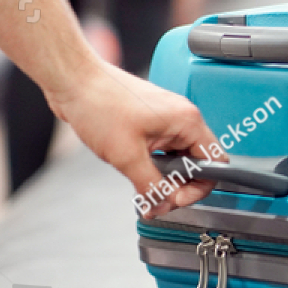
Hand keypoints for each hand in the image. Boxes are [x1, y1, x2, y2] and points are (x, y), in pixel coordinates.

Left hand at [47, 62, 223, 216]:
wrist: (73, 81)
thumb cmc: (99, 104)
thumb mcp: (127, 156)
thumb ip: (150, 186)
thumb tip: (162, 206)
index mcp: (187, 121)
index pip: (214, 163)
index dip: (198, 187)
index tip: (175, 199)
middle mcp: (182, 119)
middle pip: (197, 164)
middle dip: (178, 186)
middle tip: (156, 199)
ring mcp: (166, 120)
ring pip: (178, 160)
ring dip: (164, 178)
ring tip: (143, 188)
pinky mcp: (150, 123)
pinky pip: (163, 152)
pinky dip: (153, 167)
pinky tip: (136, 174)